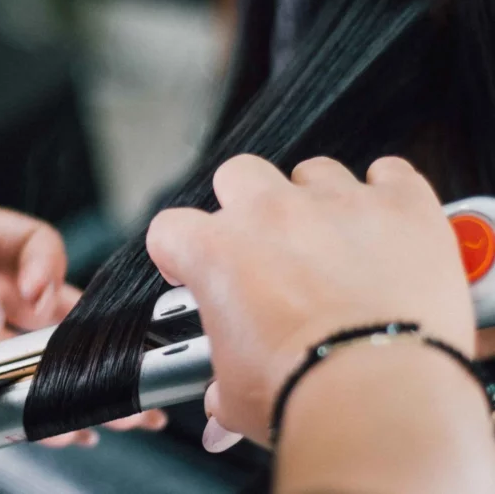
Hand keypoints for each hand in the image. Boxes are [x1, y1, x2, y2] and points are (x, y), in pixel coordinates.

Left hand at [0, 182, 163, 443]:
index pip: (35, 248)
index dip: (48, 271)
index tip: (36, 296)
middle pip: (47, 313)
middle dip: (89, 342)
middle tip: (128, 373)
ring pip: (24, 361)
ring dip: (64, 386)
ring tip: (109, 415)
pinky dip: (14, 413)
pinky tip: (46, 430)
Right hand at [146, 155, 474, 446]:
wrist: (380, 396)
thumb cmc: (302, 392)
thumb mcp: (236, 394)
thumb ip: (222, 382)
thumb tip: (223, 398)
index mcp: (217, 252)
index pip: (172, 228)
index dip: (178, 249)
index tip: (192, 267)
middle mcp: (271, 213)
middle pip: (239, 175)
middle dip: (244, 204)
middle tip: (263, 246)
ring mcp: (336, 202)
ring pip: (313, 172)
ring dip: (316, 200)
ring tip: (332, 244)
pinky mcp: (399, 205)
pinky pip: (389, 173)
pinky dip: (386, 195)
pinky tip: (386, 227)